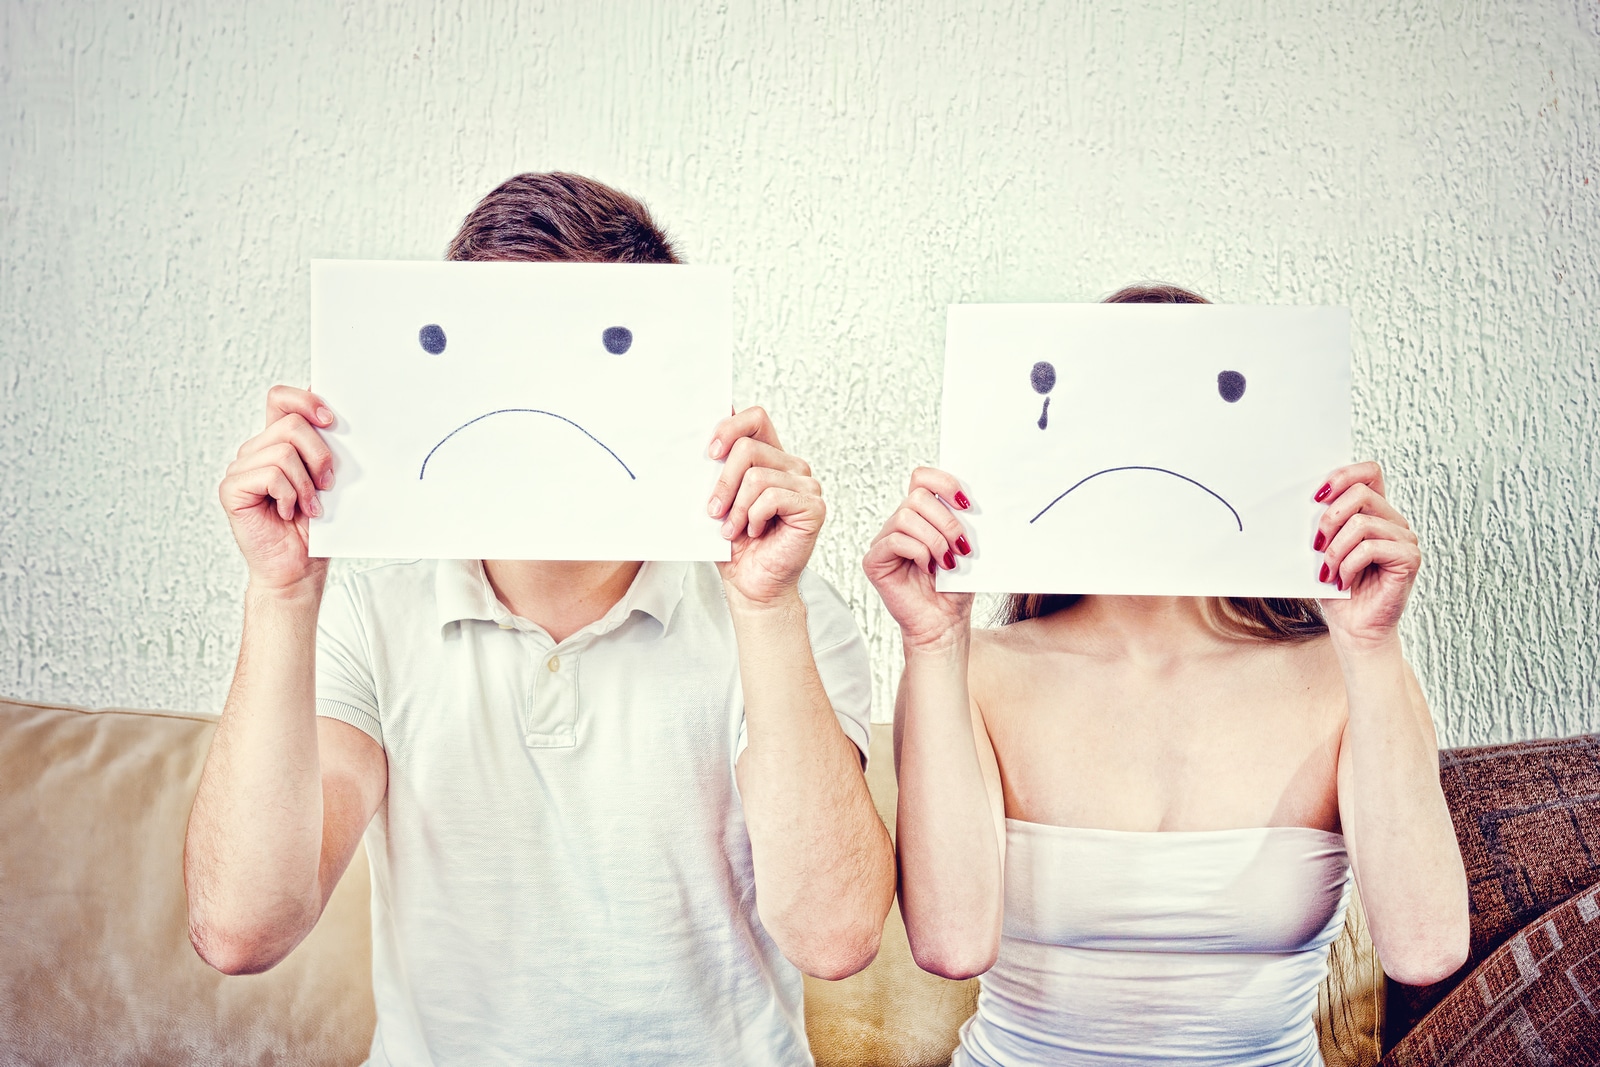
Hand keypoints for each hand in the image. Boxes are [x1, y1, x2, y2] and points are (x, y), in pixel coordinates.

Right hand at [219, 385, 336, 595]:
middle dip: (321, 455)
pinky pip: (270, 475)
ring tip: (309, 506)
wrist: (300, 568)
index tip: (332, 420)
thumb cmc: (315, 527)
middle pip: (291, 424)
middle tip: (328, 484)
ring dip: (306, 484)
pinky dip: (289, 495)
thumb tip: (337, 417)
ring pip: (283, 451)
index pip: (282, 399)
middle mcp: (257, 451)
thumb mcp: (329, 480)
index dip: (306, 399)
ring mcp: (241, 468)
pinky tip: (287, 513)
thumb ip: (327, 448)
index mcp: (278, 442)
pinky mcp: (232, 489)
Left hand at [707, 407, 823, 606]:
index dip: (730, 427)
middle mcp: (791, 466)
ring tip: (733, 529)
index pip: (756, 418)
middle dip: (722, 483)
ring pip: (756, 475)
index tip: (710, 452)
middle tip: (714, 511)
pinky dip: (754, 517)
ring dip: (736, 508)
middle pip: (748, 447)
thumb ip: (716, 467)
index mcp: (770, 458)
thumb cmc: (734, 545)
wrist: (750, 584)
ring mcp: (806, 485)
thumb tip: (705, 438)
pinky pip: (772, 496)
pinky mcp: (813, 506)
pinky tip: (756, 531)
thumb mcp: (717, 499)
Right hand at [862, 467, 974, 651]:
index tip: (967, 503)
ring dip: (935, 540)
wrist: (945, 624)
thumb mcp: (966, 548)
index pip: (922, 477)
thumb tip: (970, 501)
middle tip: (961, 546)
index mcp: (922, 515)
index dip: (944, 482)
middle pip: (917, 496)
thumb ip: (963, 522)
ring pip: (906, 517)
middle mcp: (900, 523)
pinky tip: (928, 569)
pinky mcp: (874, 560)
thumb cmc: (955, 588)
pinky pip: (895, 541)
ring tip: (947, 563)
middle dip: (946, 521)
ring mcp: (884, 541)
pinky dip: (918, 552)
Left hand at [1312, 461, 1419, 650]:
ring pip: (1362, 523)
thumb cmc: (1336, 589)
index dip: (1342, 476)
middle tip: (1316, 547)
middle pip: (1361, 493)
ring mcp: (1404, 539)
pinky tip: (1343, 582)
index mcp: (1375, 512)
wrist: (1353, 628)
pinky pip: (1371, 548)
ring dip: (1336, 551)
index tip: (1316, 497)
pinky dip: (1348, 565)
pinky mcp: (1409, 559)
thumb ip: (1322, 522)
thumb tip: (1307, 500)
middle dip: (1329, 519)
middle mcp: (1393, 521)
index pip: (1369, 473)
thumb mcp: (1322, 549)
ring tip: (1329, 572)